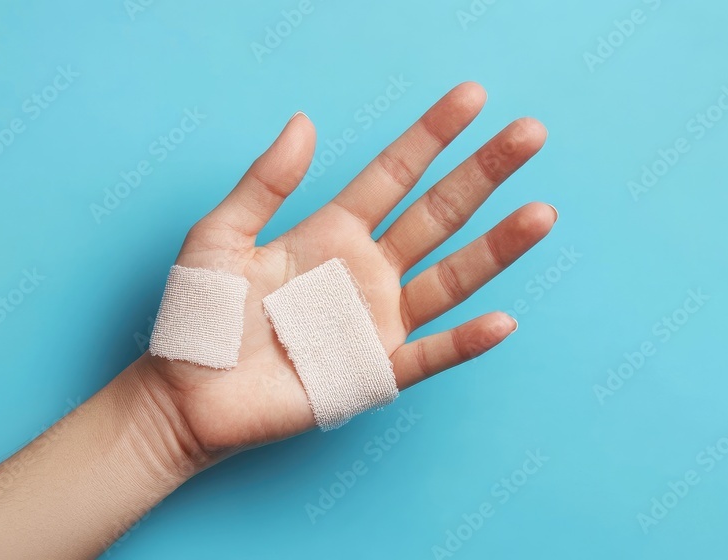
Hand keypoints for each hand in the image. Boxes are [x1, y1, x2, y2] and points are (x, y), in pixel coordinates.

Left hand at [140, 82, 554, 464]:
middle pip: (438, 214)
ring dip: (496, 249)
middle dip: (484, 174)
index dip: (432, 135)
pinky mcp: (372, 373)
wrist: (186, 397)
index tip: (473, 98)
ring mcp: (376, 322)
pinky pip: (428, 357)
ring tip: (541, 214)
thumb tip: (303, 121)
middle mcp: (367, 271)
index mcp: (332, 232)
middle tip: (530, 134)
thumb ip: (265, 184)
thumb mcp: (220, 236)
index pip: (395, 174)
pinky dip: (464, 343)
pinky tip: (502, 322)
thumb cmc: (200, 317)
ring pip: (451, 278)